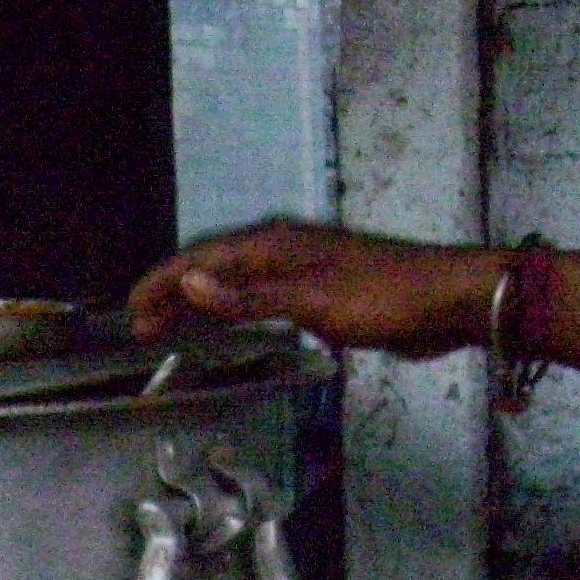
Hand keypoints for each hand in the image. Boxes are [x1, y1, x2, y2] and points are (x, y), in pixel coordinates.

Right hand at [129, 221, 499, 354]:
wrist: (448, 302)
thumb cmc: (386, 297)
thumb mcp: (310, 300)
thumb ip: (247, 297)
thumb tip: (189, 282)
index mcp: (275, 247)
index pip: (201, 261)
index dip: (162, 284)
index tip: (131, 309)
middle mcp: (283, 254)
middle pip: (214, 273)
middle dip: (174, 298)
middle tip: (141, 329)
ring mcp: (303, 273)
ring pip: (236, 288)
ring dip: (201, 308)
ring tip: (171, 333)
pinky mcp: (322, 296)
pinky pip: (261, 303)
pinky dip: (235, 315)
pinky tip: (232, 330)